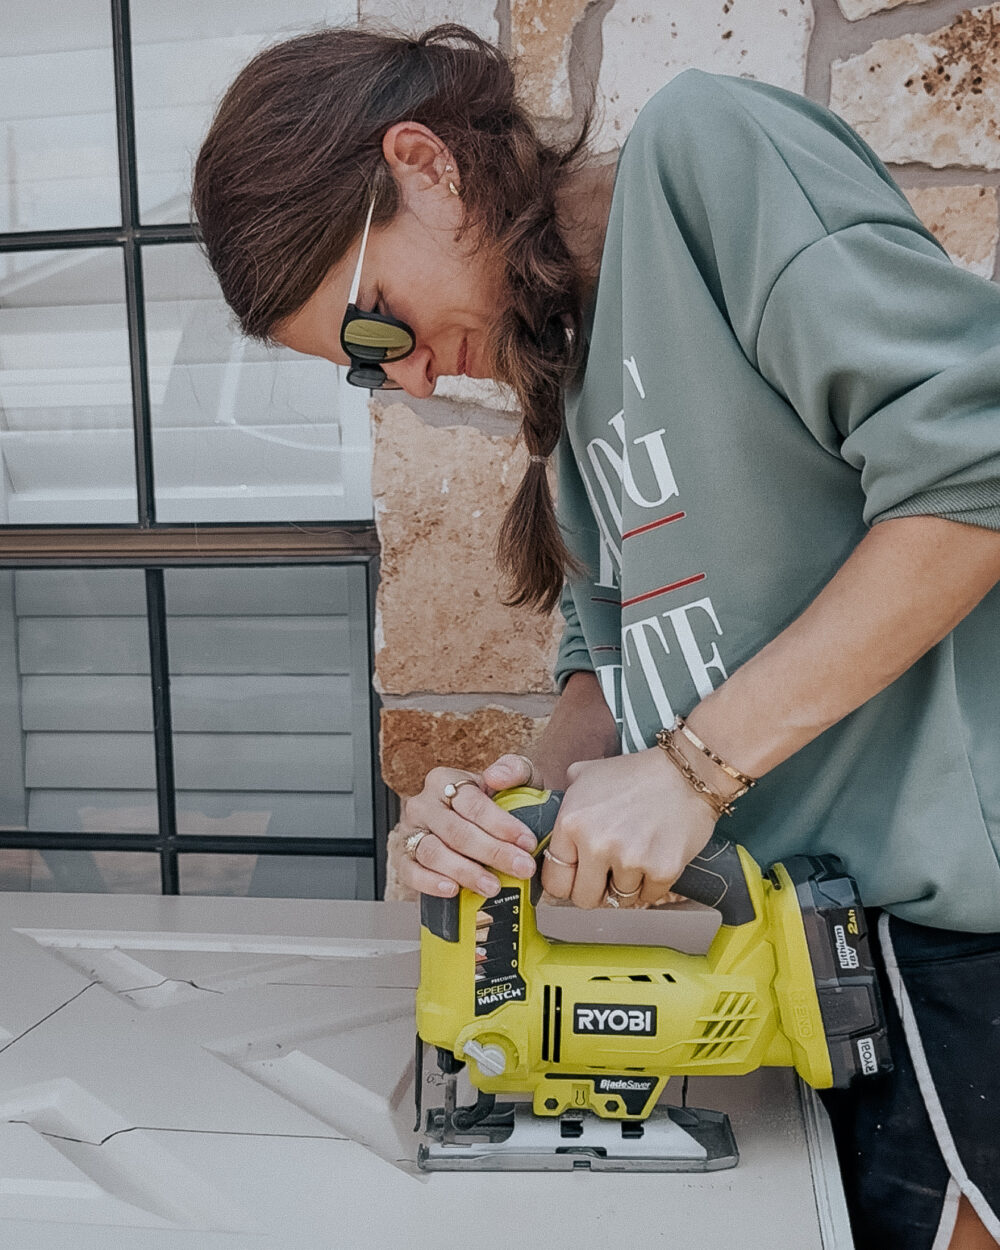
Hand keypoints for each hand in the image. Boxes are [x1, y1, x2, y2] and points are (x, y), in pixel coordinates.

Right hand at [397, 755, 540, 898]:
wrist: (478, 827)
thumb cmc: (497, 802)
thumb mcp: (513, 780)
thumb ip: (514, 770)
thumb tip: (497, 776)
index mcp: (446, 781)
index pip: (472, 803)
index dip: (502, 824)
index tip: (527, 842)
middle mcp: (423, 804)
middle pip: (456, 831)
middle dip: (493, 852)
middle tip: (521, 868)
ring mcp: (410, 831)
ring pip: (433, 853)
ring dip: (465, 872)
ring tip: (493, 885)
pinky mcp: (402, 857)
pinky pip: (410, 872)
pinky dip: (430, 883)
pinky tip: (452, 890)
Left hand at [540, 750, 717, 908]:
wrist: (687, 771)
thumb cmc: (636, 774)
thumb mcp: (584, 775)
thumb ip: (561, 803)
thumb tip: (546, 833)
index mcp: (572, 823)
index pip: (554, 880)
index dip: (566, 882)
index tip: (576, 879)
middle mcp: (597, 844)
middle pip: (584, 899)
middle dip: (594, 891)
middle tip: (606, 875)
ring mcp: (630, 859)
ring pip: (618, 900)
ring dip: (625, 886)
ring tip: (635, 857)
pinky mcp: (662, 870)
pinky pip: (648, 898)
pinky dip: (650, 886)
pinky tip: (653, 859)